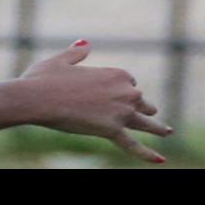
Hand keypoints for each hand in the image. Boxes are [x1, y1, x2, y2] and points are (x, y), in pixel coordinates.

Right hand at [19, 41, 173, 164]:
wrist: (36, 98)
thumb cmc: (44, 79)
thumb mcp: (61, 61)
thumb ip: (77, 54)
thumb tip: (85, 44)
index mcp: (116, 73)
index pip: (130, 84)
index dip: (122, 91)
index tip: (113, 95)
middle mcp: (125, 91)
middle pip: (140, 102)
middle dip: (141, 108)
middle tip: (151, 113)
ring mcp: (121, 112)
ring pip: (145, 123)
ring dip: (158, 128)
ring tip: (168, 132)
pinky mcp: (112, 131)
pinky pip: (134, 145)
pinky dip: (148, 154)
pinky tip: (161, 160)